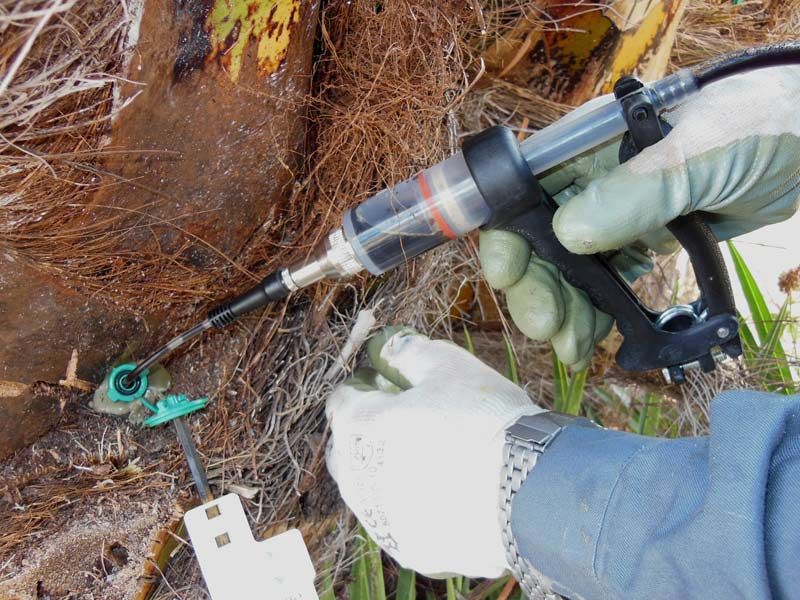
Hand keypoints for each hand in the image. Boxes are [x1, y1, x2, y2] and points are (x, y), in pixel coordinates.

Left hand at [325, 328, 541, 577]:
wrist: (531, 492)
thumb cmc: (486, 421)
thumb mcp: (448, 366)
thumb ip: (407, 352)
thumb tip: (387, 347)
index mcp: (360, 428)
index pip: (342, 401)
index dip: (364, 387)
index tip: (387, 383)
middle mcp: (358, 479)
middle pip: (346, 449)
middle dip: (366, 431)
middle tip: (405, 419)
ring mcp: (383, 521)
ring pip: (369, 491)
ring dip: (386, 471)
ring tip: (427, 458)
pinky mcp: (411, 551)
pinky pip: (400, 522)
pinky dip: (412, 506)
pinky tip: (444, 495)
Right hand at [481, 66, 799, 368]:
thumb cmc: (755, 124)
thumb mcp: (698, 151)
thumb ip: (636, 190)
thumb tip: (567, 234)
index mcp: (586, 147)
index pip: (523, 192)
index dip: (507, 233)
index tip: (507, 274)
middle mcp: (589, 182)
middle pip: (538, 241)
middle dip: (537, 287)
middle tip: (547, 328)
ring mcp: (614, 215)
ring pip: (568, 271)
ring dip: (564, 310)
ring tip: (572, 348)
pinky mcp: (638, 242)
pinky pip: (603, 283)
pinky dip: (595, 314)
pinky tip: (594, 340)